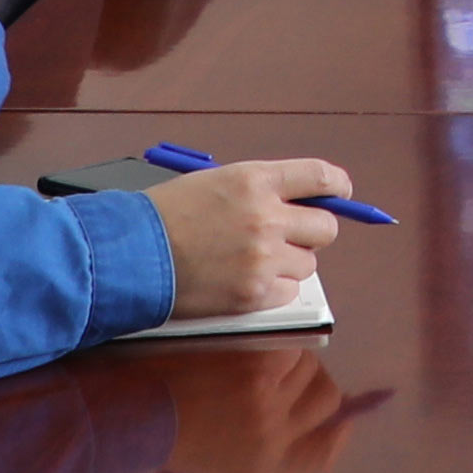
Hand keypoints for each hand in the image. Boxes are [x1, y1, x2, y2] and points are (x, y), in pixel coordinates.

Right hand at [146, 156, 351, 317]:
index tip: (340, 195)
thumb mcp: (217, 183)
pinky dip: (272, 288)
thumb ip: (262, 190)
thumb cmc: (167, 216)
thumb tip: (301, 203)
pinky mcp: (254, 294)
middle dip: (312, 232)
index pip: (321, 177)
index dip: (338, 188)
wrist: (132, 254)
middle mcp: (266, 218)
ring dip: (288, 263)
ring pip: (308, 264)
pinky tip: (243, 279)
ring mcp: (262, 259)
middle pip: (325, 227)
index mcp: (256, 181)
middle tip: (289, 236)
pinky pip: (287, 292)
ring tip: (250, 259)